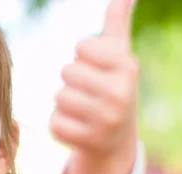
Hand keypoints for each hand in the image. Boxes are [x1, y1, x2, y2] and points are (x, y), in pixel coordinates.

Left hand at [50, 0, 137, 159]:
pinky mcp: (88, 142)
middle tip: (89, 94)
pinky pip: (54, 124)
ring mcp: (105, 120)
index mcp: (127, 66)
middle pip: (67, 71)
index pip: (81, 46)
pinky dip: (60, 125)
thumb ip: (117, 23)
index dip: (83, 57)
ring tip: (83, 111)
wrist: (116, 141)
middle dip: (72, 81)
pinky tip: (78, 128)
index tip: (97, 71)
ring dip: (64, 104)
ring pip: (58, 97)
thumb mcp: (119, 56)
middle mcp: (120, 93)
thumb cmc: (113, 87)